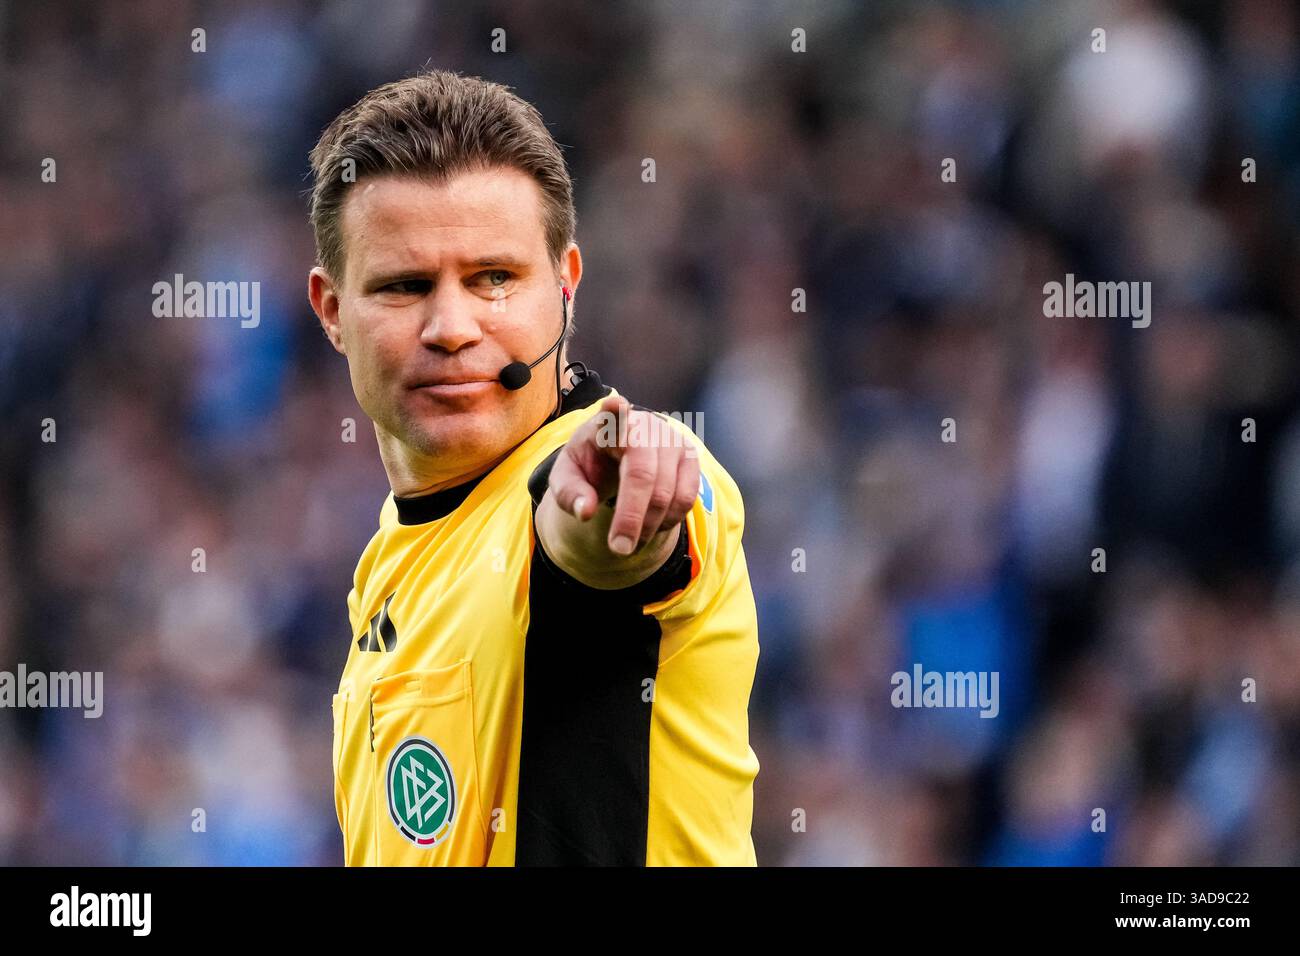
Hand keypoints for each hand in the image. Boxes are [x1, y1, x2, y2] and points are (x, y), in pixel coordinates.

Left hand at [547, 395, 699, 555]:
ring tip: (632, 539)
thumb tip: (586, 511)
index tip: (615, 406)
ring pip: (668, 492)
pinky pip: (687, 497)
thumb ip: (569, 495)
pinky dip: (669, 520)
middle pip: (643, 475)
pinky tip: (652, 526)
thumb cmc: (590, 465)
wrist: (619, 453)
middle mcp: (643, 426)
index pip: (612, 414)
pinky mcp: (689, 456)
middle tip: (618, 549)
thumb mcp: (567, 478)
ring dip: (650, 525)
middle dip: (632, 518)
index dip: (616, 411)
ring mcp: (671, 439)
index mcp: (606, 425)